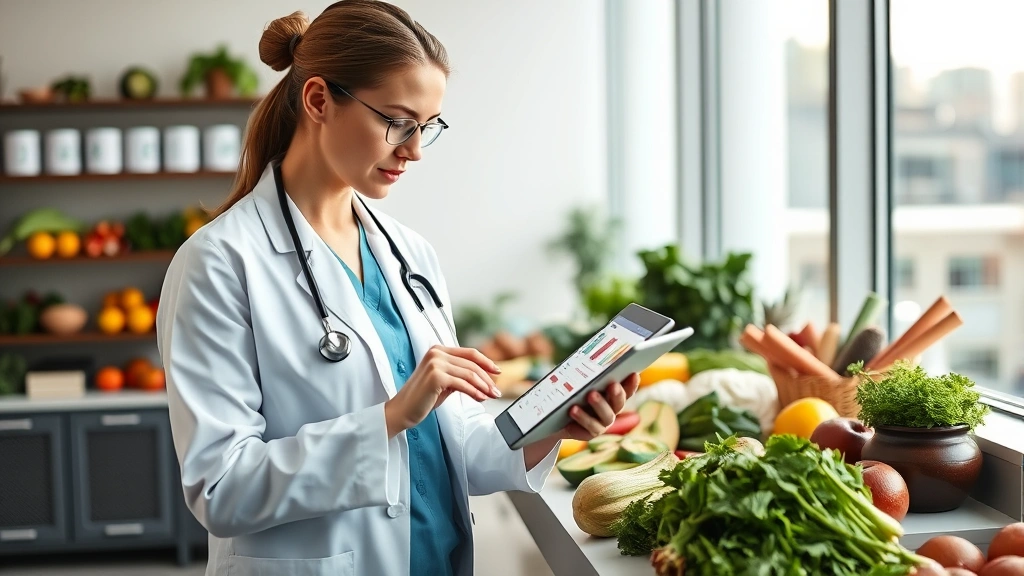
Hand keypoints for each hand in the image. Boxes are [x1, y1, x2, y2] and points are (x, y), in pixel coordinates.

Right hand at [384, 345, 500, 436]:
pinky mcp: (436, 376)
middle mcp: (436, 353)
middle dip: (487, 378)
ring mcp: (435, 363)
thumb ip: (460, 374)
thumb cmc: (423, 398)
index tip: (497, 371)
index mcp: (438, 350)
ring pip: (469, 374)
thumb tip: (484, 379)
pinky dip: (474, 392)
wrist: (403, 410)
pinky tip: (481, 398)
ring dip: (483, 386)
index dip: (486, 362)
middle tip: (496, 390)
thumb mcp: (445, 381)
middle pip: (472, 364)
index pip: (469, 353)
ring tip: (491, 396)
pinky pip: (463, 384)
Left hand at [559, 373, 639, 440]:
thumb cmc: (572, 393)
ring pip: (606, 415)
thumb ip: (590, 374)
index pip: (627, 389)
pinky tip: (573, 409)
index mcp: (613, 395)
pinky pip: (589, 425)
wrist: (557, 416)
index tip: (634, 374)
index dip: (632, 383)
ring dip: (599, 404)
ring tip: (590, 394)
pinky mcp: (591, 432)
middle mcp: (612, 409)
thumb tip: (594, 357)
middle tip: (613, 384)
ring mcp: (603, 422)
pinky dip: (582, 416)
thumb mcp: (581, 382)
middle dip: (617, 393)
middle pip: (619, 402)